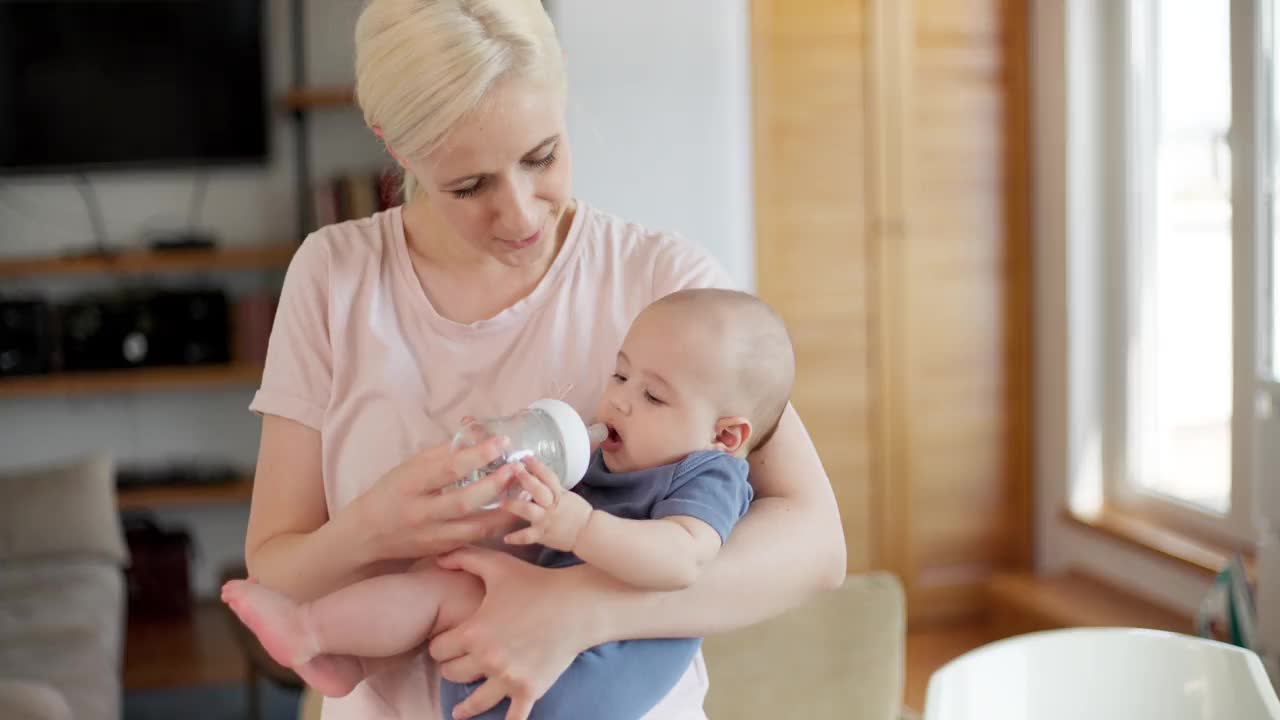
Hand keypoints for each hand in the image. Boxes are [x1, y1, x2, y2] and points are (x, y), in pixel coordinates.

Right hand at [350, 434, 521, 561]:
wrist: (367, 534)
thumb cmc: (390, 492)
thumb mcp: (410, 467)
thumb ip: (443, 452)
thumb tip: (476, 431)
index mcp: (410, 484)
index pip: (448, 468)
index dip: (478, 454)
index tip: (501, 442)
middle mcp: (421, 513)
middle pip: (464, 502)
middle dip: (495, 485)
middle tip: (516, 468)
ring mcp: (432, 536)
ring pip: (475, 528)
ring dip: (504, 511)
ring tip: (524, 493)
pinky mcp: (441, 550)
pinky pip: (474, 540)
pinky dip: (496, 528)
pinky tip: (512, 514)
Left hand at [429, 547, 598, 719]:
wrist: (578, 605)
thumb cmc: (536, 583)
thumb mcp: (498, 565)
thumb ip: (464, 558)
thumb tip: (438, 557)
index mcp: (474, 632)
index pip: (438, 649)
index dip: (439, 644)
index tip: (446, 642)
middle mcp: (487, 659)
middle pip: (451, 675)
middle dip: (452, 668)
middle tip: (458, 664)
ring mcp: (509, 678)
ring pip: (473, 703)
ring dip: (465, 704)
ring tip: (459, 711)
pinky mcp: (530, 689)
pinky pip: (513, 717)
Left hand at [501, 458, 591, 551]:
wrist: (586, 533)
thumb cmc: (576, 512)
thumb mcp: (567, 495)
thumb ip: (551, 487)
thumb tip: (536, 476)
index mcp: (558, 494)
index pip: (548, 476)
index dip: (537, 466)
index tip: (526, 457)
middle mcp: (551, 505)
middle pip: (538, 490)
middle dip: (526, 478)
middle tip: (513, 468)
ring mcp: (546, 520)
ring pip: (529, 511)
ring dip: (514, 505)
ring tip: (501, 502)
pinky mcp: (542, 534)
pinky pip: (527, 536)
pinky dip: (517, 538)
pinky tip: (505, 538)